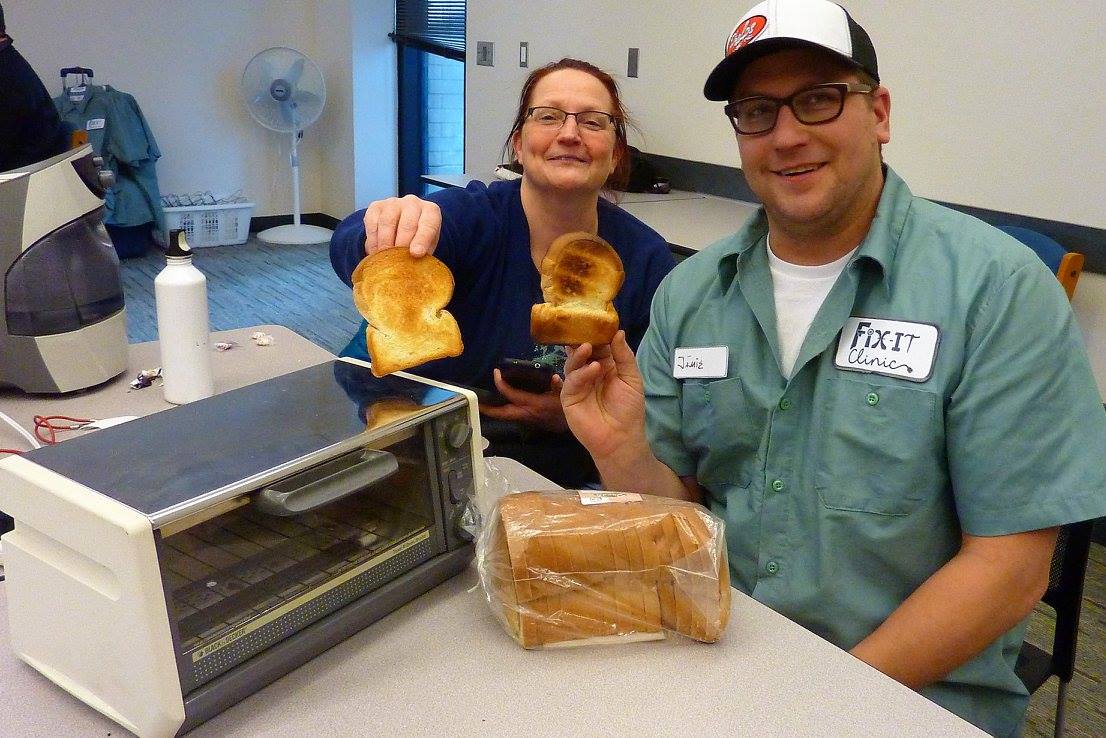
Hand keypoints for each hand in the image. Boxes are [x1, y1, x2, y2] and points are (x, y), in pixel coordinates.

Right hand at [362, 195, 440, 256]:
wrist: (401, 225)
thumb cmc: (418, 239)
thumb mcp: (426, 246)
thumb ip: (423, 254)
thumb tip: (415, 270)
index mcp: (431, 211)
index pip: (428, 225)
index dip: (422, 239)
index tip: (416, 253)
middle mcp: (413, 202)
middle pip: (407, 224)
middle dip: (401, 245)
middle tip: (397, 262)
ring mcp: (393, 202)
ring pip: (387, 222)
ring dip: (385, 243)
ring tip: (385, 259)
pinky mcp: (376, 206)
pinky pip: (372, 222)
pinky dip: (373, 240)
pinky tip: (375, 252)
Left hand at [479, 371, 568, 432]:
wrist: (572, 428)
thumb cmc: (568, 409)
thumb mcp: (564, 394)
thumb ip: (557, 385)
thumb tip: (553, 376)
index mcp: (534, 404)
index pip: (512, 395)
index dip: (501, 384)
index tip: (496, 373)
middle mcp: (526, 413)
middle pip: (502, 413)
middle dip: (488, 409)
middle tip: (476, 401)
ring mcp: (526, 419)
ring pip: (505, 416)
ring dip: (494, 410)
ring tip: (483, 402)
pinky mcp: (528, 421)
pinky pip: (512, 415)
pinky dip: (503, 410)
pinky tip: (500, 404)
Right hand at [559, 330, 647, 459]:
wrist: (620, 438)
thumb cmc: (629, 409)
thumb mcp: (632, 379)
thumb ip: (624, 356)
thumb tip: (618, 332)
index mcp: (605, 365)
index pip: (598, 345)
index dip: (597, 333)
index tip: (596, 318)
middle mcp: (589, 372)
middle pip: (581, 351)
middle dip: (582, 339)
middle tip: (582, 327)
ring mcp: (577, 384)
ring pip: (573, 363)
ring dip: (579, 354)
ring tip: (587, 347)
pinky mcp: (568, 397)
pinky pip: (571, 382)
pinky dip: (581, 374)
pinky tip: (593, 369)